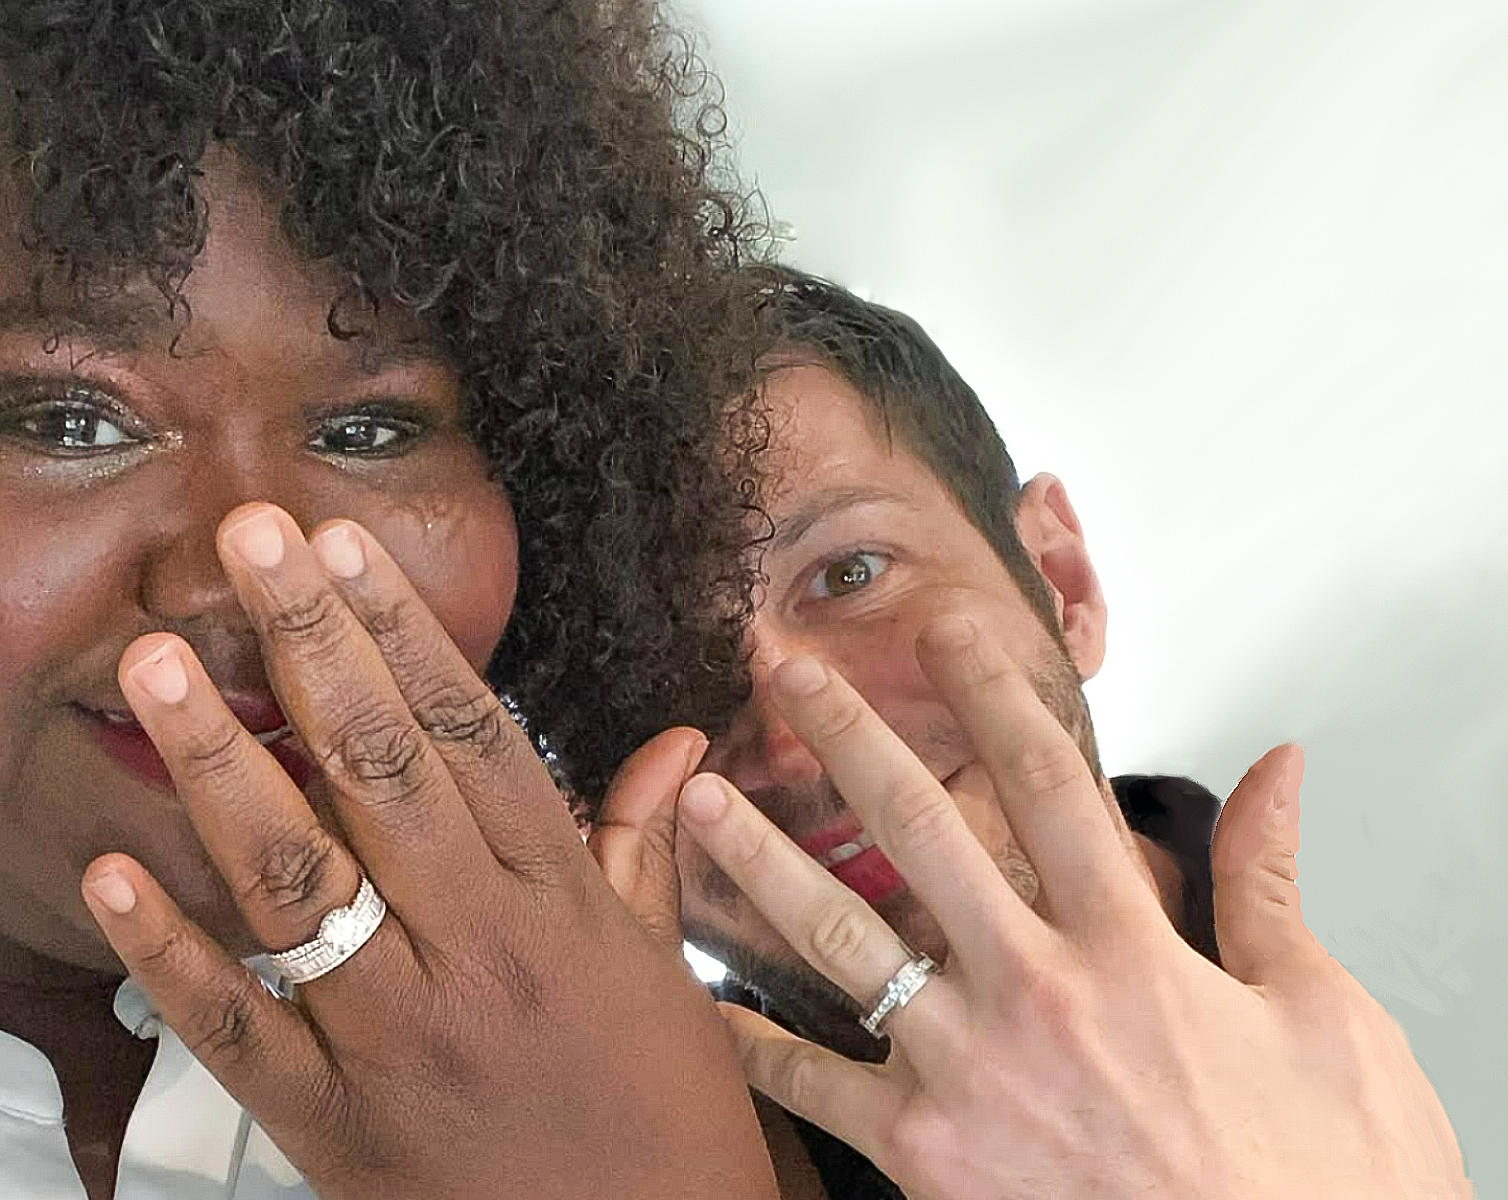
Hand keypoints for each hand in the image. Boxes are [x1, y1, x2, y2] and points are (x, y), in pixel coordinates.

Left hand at [77, 503, 777, 1199]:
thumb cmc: (658, 1124)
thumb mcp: (664, 977)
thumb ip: (640, 853)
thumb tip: (672, 741)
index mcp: (558, 907)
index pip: (470, 735)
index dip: (403, 630)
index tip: (342, 545)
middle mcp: (475, 953)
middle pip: (377, 771)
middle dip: (307, 643)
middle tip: (243, 537)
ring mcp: (394, 1038)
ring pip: (294, 877)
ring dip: (217, 762)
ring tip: (156, 660)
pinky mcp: (329, 1124)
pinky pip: (235, 1025)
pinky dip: (166, 950)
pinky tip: (105, 869)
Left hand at [675, 615, 1471, 1199]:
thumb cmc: (1314, 1182)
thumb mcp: (1323, 1016)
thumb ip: (1268, 885)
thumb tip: (1276, 769)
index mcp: (1131, 947)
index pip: (1044, 780)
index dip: (989, 691)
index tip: (942, 631)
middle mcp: (1035, 992)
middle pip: (917, 827)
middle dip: (844, 737)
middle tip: (784, 673)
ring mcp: (969, 1071)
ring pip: (840, 935)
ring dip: (758, 857)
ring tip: (697, 799)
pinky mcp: (925, 1154)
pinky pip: (811, 1082)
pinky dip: (749, 1038)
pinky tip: (696, 993)